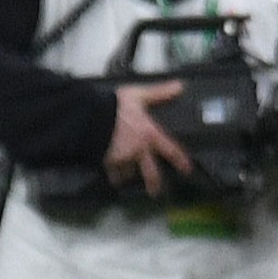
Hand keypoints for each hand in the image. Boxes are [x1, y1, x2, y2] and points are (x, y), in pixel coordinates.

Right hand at [105, 80, 191, 195]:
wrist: (90, 117)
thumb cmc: (115, 106)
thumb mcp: (138, 95)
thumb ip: (158, 92)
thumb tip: (180, 86)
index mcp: (150, 135)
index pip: (171, 150)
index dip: (181, 161)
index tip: (187, 170)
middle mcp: (139, 151)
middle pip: (151, 173)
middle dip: (154, 184)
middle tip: (155, 192)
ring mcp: (123, 159)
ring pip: (129, 173)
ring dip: (128, 176)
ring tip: (127, 179)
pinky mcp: (107, 162)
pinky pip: (111, 173)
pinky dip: (112, 176)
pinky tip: (111, 177)